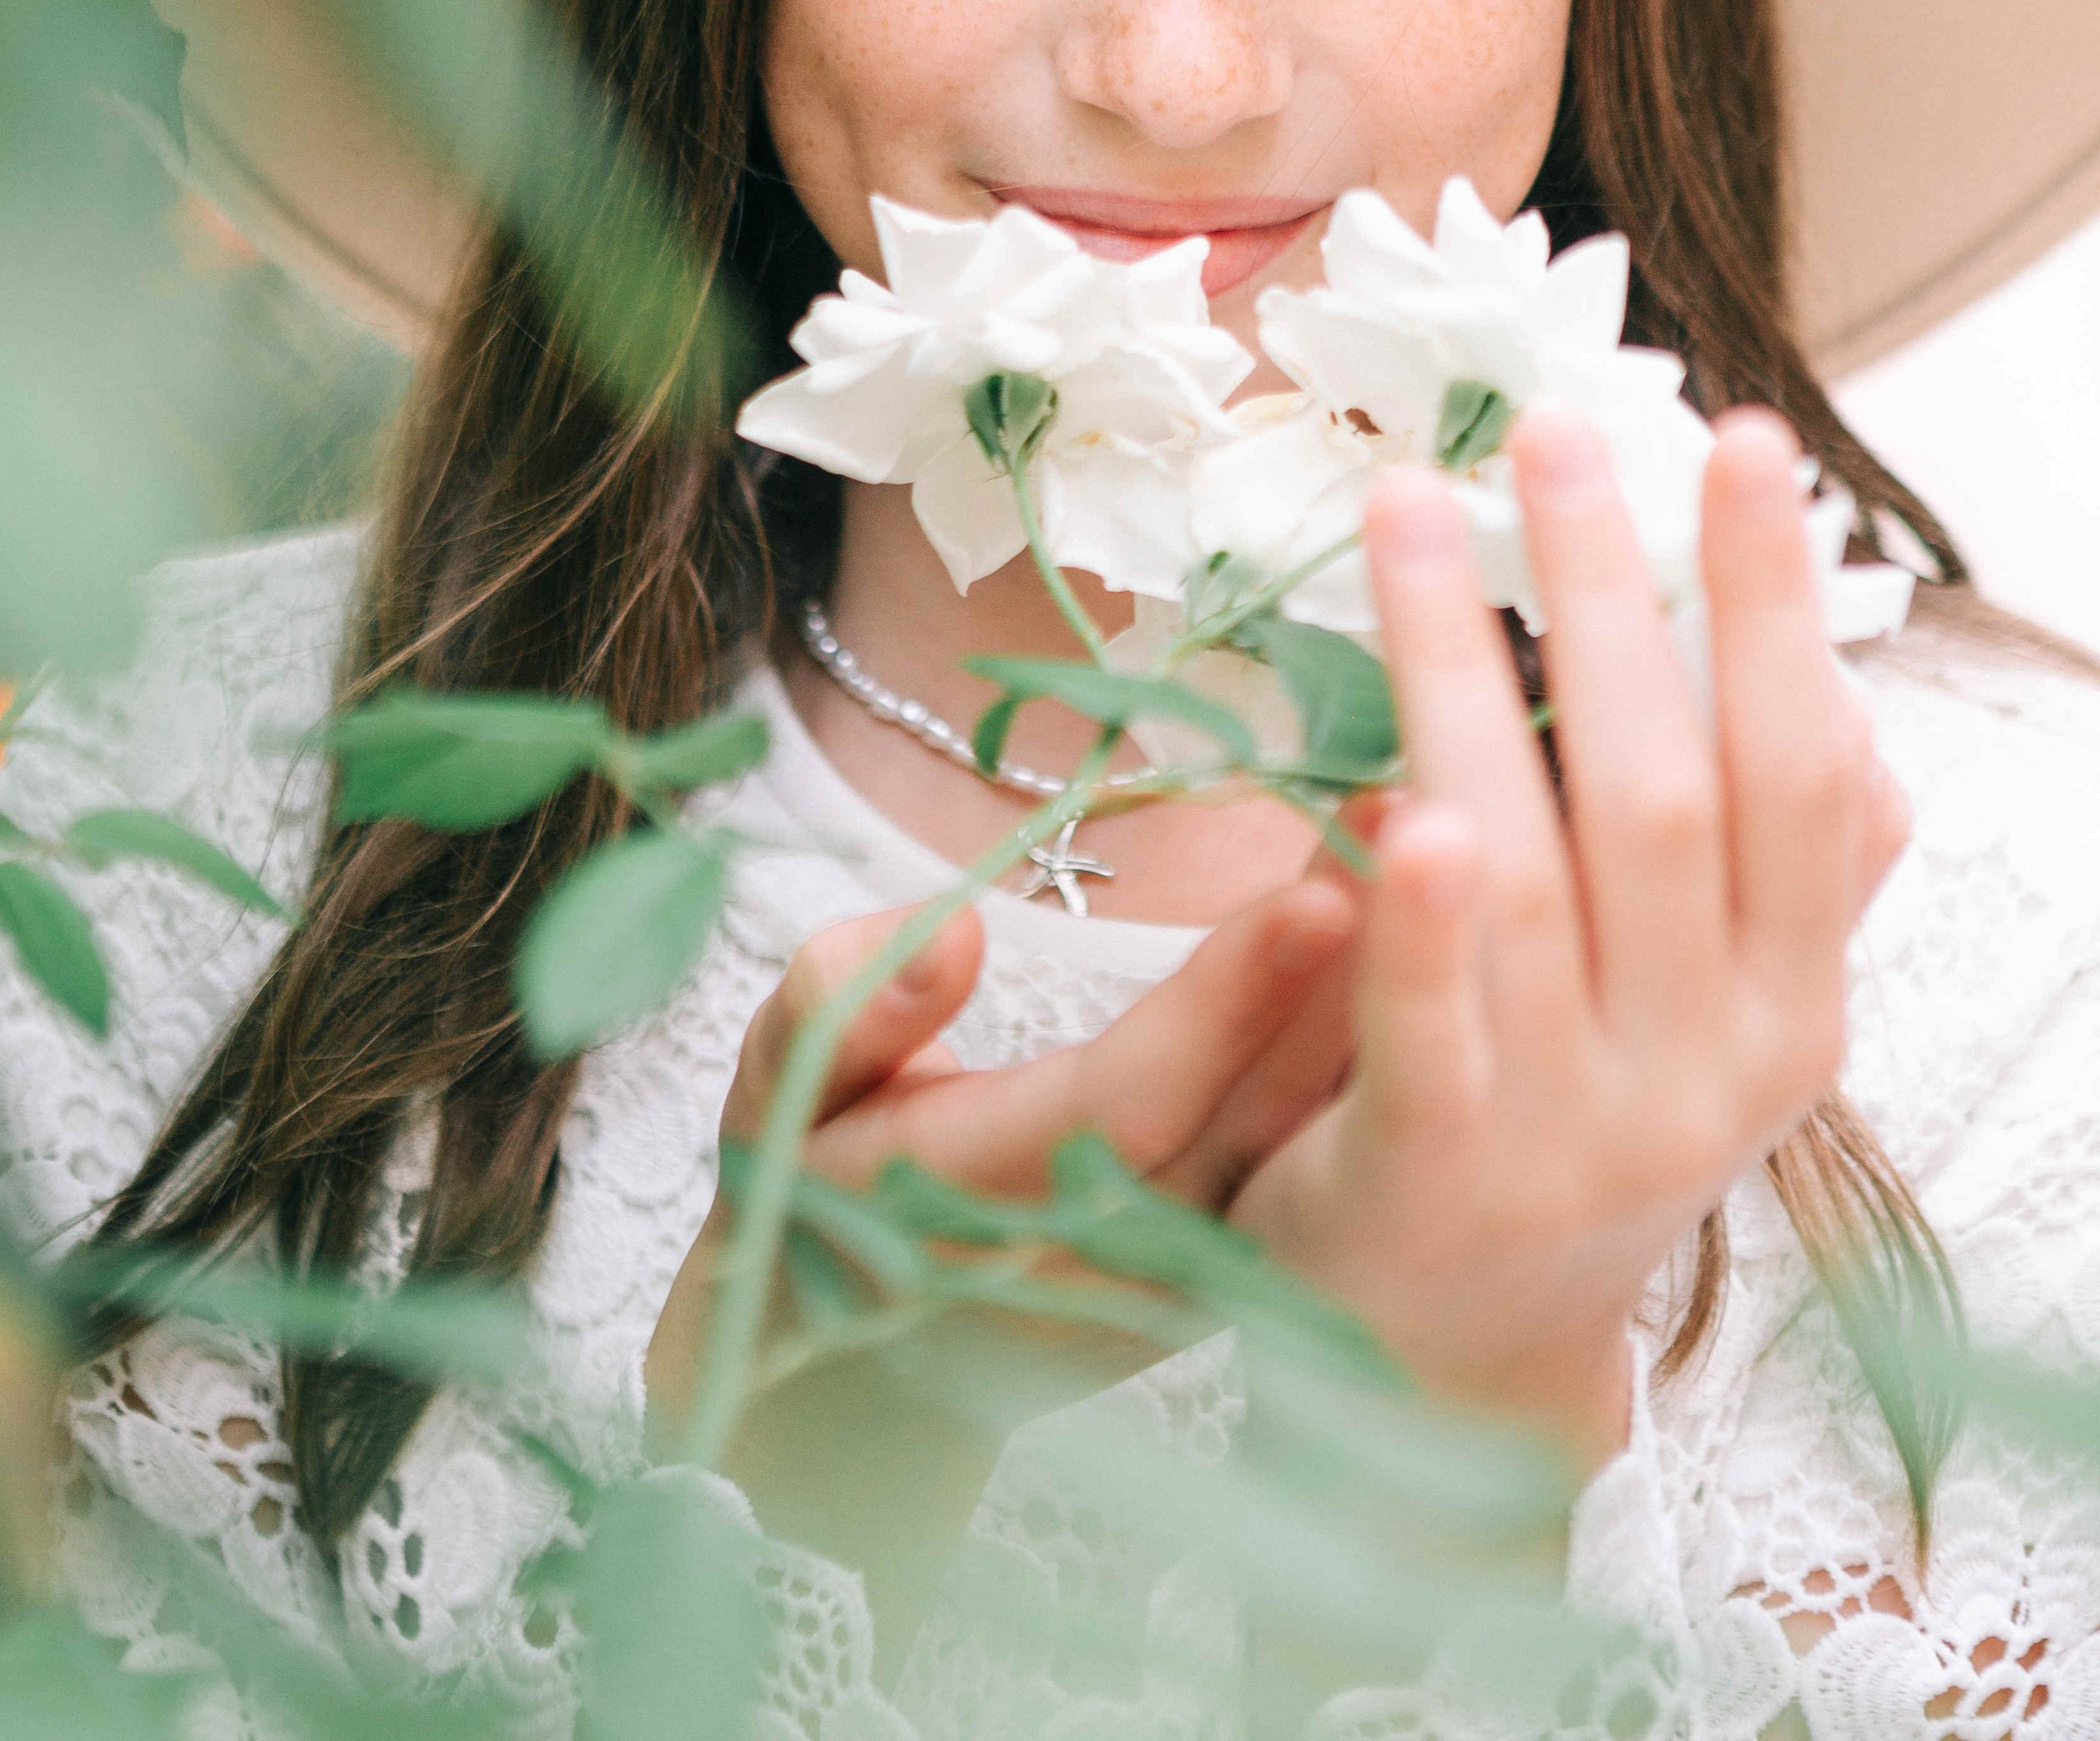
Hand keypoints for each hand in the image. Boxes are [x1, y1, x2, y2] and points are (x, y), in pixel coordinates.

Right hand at [651, 865, 1357, 1412]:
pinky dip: (1364, 1057)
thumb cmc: (805, 1199)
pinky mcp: (1224, 1271)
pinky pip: (1309, 1155)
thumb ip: (845, 1003)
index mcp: (987, 1193)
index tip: (1317, 891)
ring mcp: (1177, 1270)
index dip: (1228, 1001)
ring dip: (1371, 1004)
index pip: (1134, 1096)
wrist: (848, 1391)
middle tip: (1418, 822)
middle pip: (1252, 1112)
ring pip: (1299, 1138)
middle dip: (1341, 974)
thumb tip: (956, 929)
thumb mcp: (778, 1095)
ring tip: (1436, 848)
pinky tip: (1425, 943)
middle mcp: (1106, 1245)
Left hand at [1229, 406, 1910, 1471]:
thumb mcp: (1706, 1008)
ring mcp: (1573, 1130)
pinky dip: (1423, 917)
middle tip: (1550, 433)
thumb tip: (1844, 704)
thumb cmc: (1580, 1120)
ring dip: (1466, 674)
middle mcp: (1703, 1068)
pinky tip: (1401, 801)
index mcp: (1785, 1004)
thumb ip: (1772, 869)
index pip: (1798, 773)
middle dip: (1609, 597)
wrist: (1457, 1363)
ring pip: (1534, 872)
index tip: (1736, 443)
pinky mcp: (1430, 1177)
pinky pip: (1432, 1031)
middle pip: (1665, 795)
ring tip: (1409, 514)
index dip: (1772, 605)